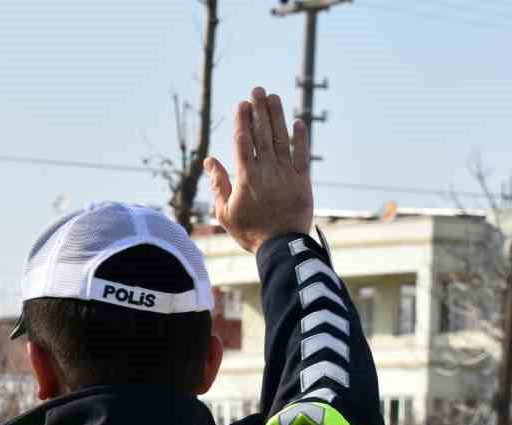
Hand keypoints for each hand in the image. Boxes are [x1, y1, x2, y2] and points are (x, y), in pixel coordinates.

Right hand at [205, 86, 312, 253]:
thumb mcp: (225, 212)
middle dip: (259, 110)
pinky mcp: (302, 181)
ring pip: (281, 139)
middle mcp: (267, 171)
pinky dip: (301, 138)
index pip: (243, 142)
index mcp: (246, 177)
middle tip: (257, 90)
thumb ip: (219, 183)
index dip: (242, 121)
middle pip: (262, 134)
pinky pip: (302, 155)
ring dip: (277, 117)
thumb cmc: (249, 231)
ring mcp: (286, 174)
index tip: (241, 104)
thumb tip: (209, 160)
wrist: (280, 247)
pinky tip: (298, 122)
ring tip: (273, 97)